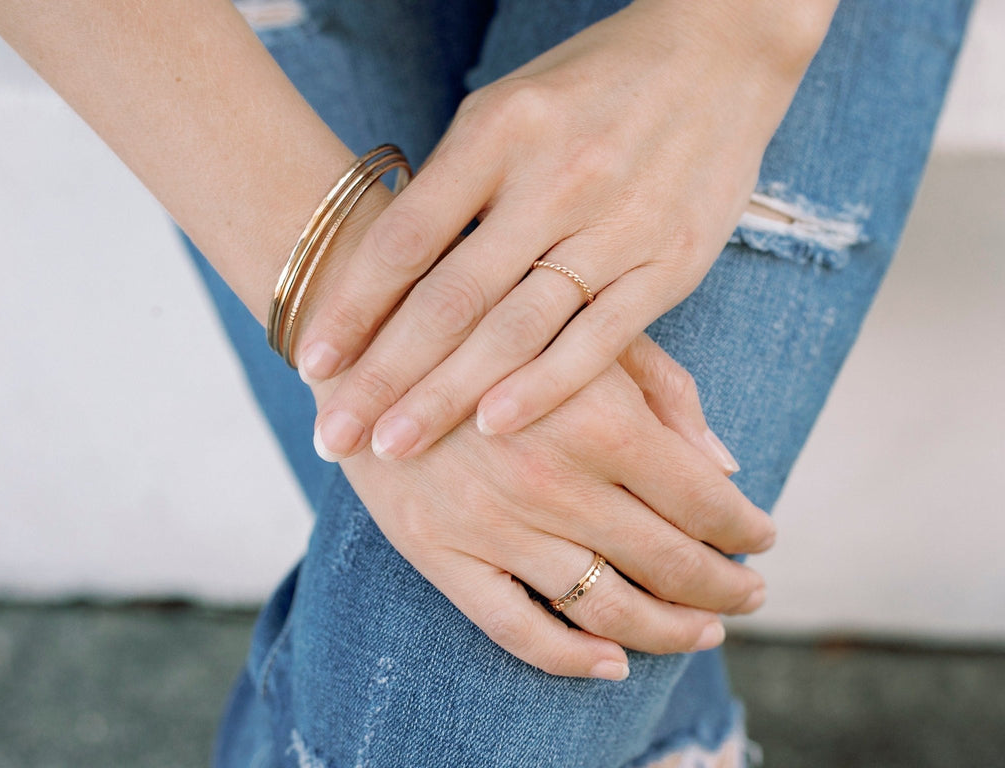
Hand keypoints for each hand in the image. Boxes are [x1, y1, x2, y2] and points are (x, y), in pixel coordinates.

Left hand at [298, 0, 832, 460]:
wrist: (718, 52)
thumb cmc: (593, 86)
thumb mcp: (507, 110)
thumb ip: (455, 186)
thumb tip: (391, 271)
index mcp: (498, 133)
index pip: (405, 237)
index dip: (351, 306)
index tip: (310, 363)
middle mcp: (553, 180)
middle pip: (450, 298)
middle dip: (383, 375)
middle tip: (333, 435)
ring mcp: (616, 225)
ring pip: (516, 328)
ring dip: (447, 395)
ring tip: (393, 445)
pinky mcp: (669, 264)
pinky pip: (600, 339)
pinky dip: (545, 386)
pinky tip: (494, 426)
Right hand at [315, 340, 773, 678]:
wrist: (367, 332)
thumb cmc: (492, 322)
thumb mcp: (587, 330)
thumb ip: (665, 393)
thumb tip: (727, 465)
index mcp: (600, 420)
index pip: (705, 501)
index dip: (747, 527)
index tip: (764, 536)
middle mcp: (555, 483)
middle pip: (671, 563)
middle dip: (727, 586)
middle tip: (751, 592)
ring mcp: (495, 526)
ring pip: (609, 610)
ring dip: (673, 629)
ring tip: (705, 630)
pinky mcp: (441, 555)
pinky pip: (518, 631)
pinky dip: (574, 660)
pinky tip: (615, 665)